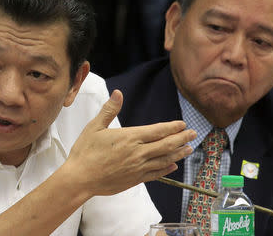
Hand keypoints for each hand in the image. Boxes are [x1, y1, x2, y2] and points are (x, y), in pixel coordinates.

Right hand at [64, 89, 195, 196]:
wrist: (80, 178)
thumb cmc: (85, 152)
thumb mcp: (95, 127)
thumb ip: (109, 110)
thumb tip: (118, 93)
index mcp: (129, 137)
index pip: (157, 131)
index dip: (172, 127)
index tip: (182, 124)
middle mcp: (137, 153)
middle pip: (165, 144)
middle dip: (181, 138)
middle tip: (193, 134)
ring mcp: (137, 168)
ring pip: (164, 160)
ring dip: (178, 154)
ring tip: (188, 149)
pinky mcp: (134, 180)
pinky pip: (156, 174)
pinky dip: (166, 169)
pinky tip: (173, 166)